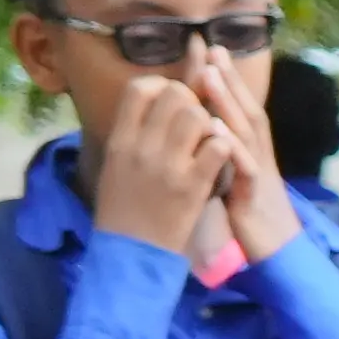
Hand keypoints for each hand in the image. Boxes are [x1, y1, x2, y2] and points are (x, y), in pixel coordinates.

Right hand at [88, 75, 233, 256]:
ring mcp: (168, 166)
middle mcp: (141, 147)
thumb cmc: (123, 209)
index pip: (139, 89)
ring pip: (198, 115)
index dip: (161, 84)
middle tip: (196, 120)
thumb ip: (132, 133)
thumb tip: (150, 101)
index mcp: (119, 141)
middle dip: (192, 100)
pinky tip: (219, 158)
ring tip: (207, 140)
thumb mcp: (115, 165)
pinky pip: (217, 145)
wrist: (131, 253)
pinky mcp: (193, 185)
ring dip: (209, 122)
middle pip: (174, 94)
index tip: (171, 98)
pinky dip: (223, 145)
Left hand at [197, 62, 301, 267]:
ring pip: (246, 131)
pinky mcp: (253, 195)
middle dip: (229, 78)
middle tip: (212, 47)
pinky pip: (243, 166)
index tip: (209, 51)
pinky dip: (231, 145)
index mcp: (252, 151)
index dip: (226, 81)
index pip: (240, 108)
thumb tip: (205, 134)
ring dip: (228, 100)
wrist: (277, 252)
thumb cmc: (253, 217)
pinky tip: (215, 128)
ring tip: (209, 74)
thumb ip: (223, 155)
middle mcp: (259, 155)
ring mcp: (259, 173)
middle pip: (247, 109)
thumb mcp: (235, 179)